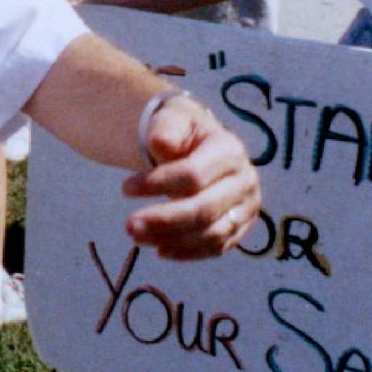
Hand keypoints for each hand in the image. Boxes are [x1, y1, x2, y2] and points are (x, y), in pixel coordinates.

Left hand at [120, 97, 260, 259]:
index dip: (159, 184)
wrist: (201, 145)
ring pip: (212, 234)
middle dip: (165, 220)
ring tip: (138, 237)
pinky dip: (187, 253)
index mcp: (229, 150)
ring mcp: (246, 208)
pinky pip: (216, 248)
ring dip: (172, 240)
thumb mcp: (172, 119)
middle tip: (129, 226)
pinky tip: (159, 249)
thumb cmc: (183, 132)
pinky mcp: (240, 229)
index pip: (194, 175)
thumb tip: (160, 144)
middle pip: (205, 209)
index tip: (125, 188)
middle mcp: (245, 181)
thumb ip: (166, 128)